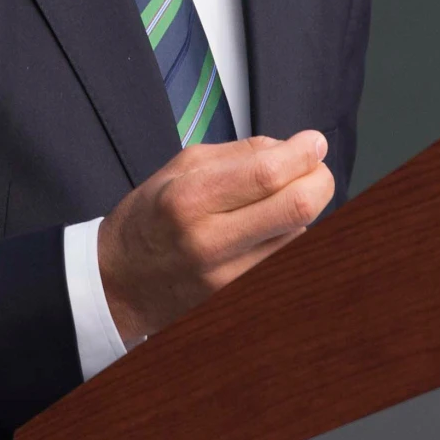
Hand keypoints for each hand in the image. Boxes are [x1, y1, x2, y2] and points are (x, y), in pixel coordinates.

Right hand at [96, 131, 333, 346]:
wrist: (120, 283)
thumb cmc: (149, 219)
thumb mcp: (179, 167)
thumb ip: (240, 153)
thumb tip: (294, 147)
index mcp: (189, 198)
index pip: (269, 174)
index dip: (304, 154)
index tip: (313, 143)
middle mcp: (210, 241)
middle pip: (298, 207)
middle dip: (319, 180)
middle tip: (314, 167)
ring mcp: (228, 277)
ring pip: (300, 233)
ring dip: (300, 208)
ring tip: (274, 200)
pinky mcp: (240, 296)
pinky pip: (286, 257)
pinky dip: (288, 235)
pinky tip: (265, 229)